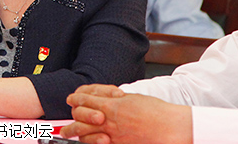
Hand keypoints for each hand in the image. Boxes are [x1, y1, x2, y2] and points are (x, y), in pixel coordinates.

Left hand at [60, 84, 192, 143]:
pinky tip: (86, 142)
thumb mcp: (132, 98)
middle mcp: (110, 120)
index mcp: (112, 104)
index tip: (71, 99)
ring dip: (75, 133)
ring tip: (67, 134)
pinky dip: (91, 142)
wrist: (171, 127)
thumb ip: (115, 99)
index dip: (76, 99)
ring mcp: (113, 135)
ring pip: (87, 134)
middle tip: (66, 121)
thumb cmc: (156, 112)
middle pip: (82, 118)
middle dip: (72, 119)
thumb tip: (103, 97)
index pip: (86, 100)